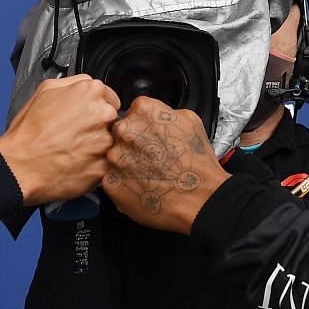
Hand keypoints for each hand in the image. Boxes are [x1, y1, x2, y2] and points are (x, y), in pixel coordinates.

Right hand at [0, 75, 119, 205]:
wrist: (21, 165)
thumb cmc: (29, 132)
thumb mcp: (45, 90)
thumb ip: (73, 83)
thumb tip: (85, 85)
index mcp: (90, 92)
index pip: (109, 96)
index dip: (94, 107)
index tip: (84, 115)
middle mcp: (103, 114)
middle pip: (110, 118)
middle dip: (97, 125)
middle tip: (74, 133)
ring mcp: (105, 141)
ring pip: (109, 141)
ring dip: (95, 145)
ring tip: (72, 148)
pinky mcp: (103, 165)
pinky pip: (104, 162)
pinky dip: (93, 163)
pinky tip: (74, 162)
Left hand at [101, 97, 226, 232]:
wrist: (198, 198)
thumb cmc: (196, 163)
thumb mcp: (190, 121)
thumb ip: (164, 112)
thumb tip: (155, 116)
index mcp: (143, 111)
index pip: (134, 111)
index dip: (144, 125)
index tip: (151, 136)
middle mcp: (124, 131)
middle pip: (121, 132)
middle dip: (133, 143)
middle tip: (151, 156)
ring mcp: (115, 157)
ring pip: (115, 156)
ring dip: (127, 163)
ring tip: (149, 174)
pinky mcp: (110, 182)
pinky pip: (113, 179)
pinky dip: (124, 183)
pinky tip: (143, 186)